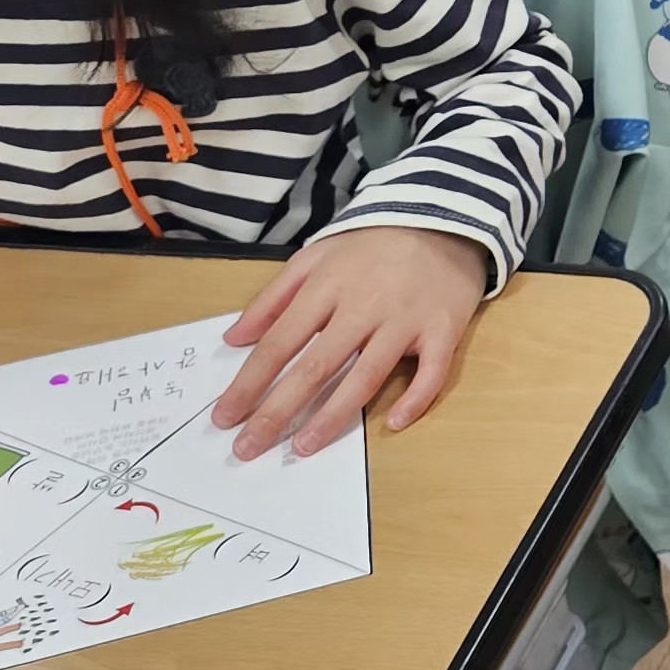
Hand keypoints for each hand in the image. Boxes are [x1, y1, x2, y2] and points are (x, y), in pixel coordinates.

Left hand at [215, 226, 487, 456]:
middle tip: (249, 447)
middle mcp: (364, 305)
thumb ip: (273, 298)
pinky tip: (392, 425)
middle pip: (315, 365)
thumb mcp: (314, 258)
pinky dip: (415, 400)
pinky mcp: (443, 329)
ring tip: (303, 448)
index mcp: (327, 286)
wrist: (442, 221)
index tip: (225, 417)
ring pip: (366, 376)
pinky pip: (432, 372)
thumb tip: (233, 338)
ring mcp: (405, 319)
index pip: (279, 342)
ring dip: (332, 416)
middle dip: (277, 411)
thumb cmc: (371, 247)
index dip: (249, 382)